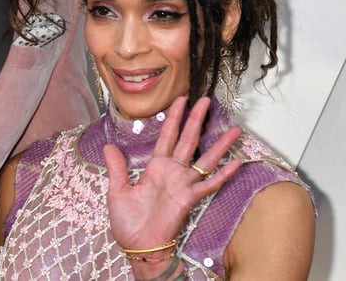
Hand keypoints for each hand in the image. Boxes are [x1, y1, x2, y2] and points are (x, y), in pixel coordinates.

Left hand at [104, 96, 240, 252]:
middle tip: (206, 100)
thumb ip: (116, 167)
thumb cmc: (127, 221)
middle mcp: (172, 172)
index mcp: (155, 167)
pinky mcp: (190, 199)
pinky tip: (236, 163)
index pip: (166, 136)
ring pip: (205, 159)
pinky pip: (209, 185)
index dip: (173, 118)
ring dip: (219, 145)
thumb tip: (109, 145)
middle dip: (197, 120)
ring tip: (234, 129)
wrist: (138, 245)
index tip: (180, 100)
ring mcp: (183, 185)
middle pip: (187, 140)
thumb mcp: (117, 190)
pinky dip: (223, 174)